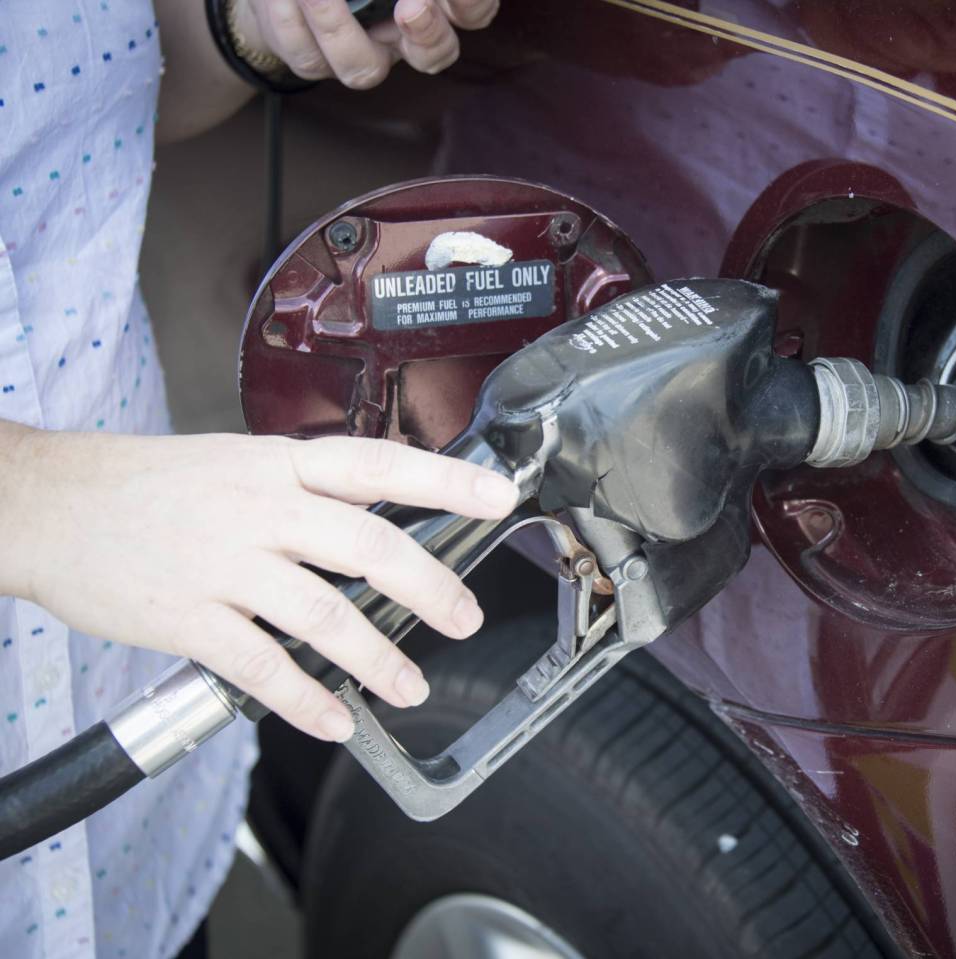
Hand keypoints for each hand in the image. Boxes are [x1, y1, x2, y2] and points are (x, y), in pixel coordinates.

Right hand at [0, 429, 517, 741]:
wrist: (50, 504)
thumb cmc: (153, 486)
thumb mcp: (238, 463)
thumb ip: (307, 491)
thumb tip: (382, 521)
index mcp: (278, 466)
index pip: (377, 465)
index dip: (443, 481)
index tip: (498, 497)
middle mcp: (260, 510)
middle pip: (366, 544)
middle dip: (428, 587)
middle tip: (465, 619)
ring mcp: (222, 564)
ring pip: (322, 613)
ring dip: (376, 657)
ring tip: (411, 686)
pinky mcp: (186, 617)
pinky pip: (259, 667)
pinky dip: (304, 699)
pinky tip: (334, 719)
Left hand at [237, 0, 499, 87]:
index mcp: (426, 6)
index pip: (472, 13)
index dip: (471, 6)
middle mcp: (401, 36)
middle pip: (434, 54)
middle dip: (428, 33)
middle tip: (411, 9)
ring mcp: (361, 54)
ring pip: (363, 68)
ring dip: (336, 25)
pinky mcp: (315, 62)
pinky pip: (308, 56)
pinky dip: (291, 20)